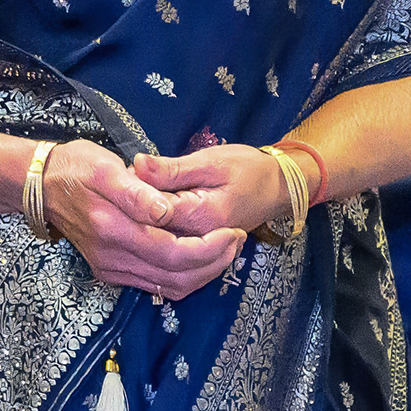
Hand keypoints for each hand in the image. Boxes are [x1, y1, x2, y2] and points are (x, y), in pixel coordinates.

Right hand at [42, 140, 243, 302]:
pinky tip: (196, 257)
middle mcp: (113, 258)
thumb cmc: (75, 167)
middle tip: (237, 241)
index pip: (174, 254)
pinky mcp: (110, 269)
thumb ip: (136, 192)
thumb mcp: (105, 167)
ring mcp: (111, 267)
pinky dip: (181, 276)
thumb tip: (166, 210)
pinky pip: (154, 285)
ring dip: (202, 274)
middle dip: (214, 263)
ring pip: (168, 287)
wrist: (40, 184)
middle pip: (176, 279)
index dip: (210, 249)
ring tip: (224, 249)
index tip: (234, 232)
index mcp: (115, 230)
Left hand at [146, 144, 290, 242]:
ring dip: (143, 216)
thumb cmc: (248, 170)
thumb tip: (137, 164)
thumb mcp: (210, 162)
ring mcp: (197, 249)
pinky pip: (166, 243)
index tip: (132, 171)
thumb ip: (172, 168)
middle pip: (149, 229)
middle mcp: (197, 241)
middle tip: (137, 178)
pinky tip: (155, 206)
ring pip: (155, 239)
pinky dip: (155, 225)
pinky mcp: (196, 248)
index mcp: (200, 218)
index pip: (150, 211)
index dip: (134, 190)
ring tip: (147, 190)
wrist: (278, 189)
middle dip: (136, 205)